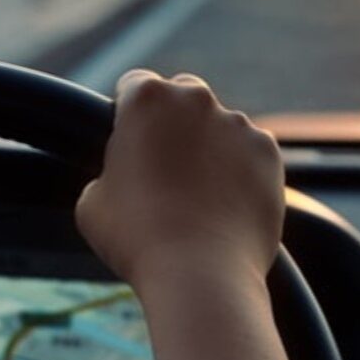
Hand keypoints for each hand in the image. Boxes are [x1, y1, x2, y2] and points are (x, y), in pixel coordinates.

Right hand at [75, 69, 283, 293]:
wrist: (200, 274)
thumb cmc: (136, 239)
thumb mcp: (91, 202)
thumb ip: (107, 171)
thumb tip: (123, 175)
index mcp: (146, 99)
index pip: (134, 86)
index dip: (129, 114)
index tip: (131, 141)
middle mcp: (196, 100)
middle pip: (183, 94)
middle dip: (174, 120)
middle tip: (165, 166)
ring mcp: (238, 124)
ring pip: (221, 125)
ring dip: (210, 147)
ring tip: (198, 196)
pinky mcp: (268, 153)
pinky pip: (250, 153)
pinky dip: (240, 170)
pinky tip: (225, 205)